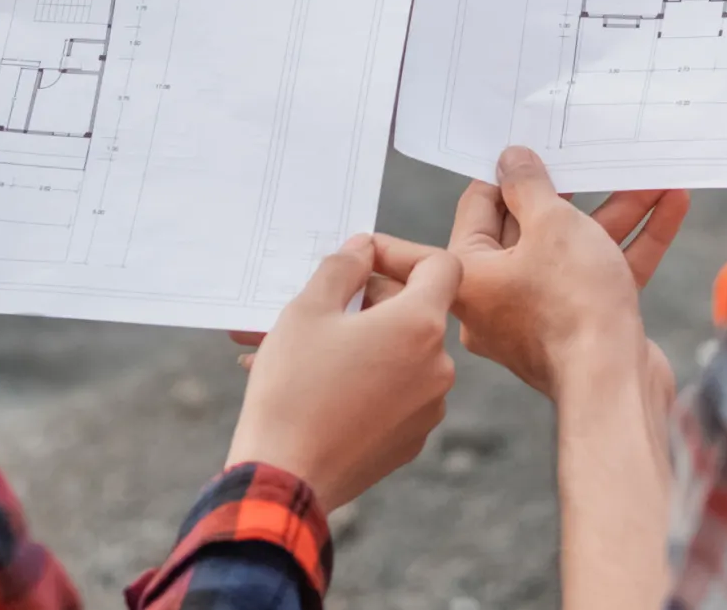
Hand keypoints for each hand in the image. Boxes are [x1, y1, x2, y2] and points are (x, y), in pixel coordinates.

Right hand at [226, 235, 461, 507]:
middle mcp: (438, 367)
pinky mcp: (410, 440)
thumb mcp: (307, 310)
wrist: (285, 477)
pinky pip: (393, 394)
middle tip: (316, 303)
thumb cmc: (293, 388)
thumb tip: (364, 249)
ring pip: (399, 355)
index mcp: (420, 326)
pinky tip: (316, 386)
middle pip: (415, 312)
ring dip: (359, 342)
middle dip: (367, 302)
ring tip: (303, 348)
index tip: (362, 261)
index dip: (401, 254)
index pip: (441, 267)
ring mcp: (428, 409)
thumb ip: (343, 268)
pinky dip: (363, 380)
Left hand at [446, 147, 688, 400]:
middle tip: (595, 154)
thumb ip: (530, 185)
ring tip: (652, 177)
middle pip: (532, 226)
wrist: (616, 386)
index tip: (533, 144)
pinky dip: (631, 244)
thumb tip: (511, 159)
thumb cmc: (573, 306)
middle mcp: (498, 297)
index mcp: (470, 273)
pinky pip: (599, 274)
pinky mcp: (581, 327)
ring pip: (575, 249)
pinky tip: (669, 207)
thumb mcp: (551, 224)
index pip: (479, 205)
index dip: (508, 171)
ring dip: (617, 211)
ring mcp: (540, 315)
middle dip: (576, 189)